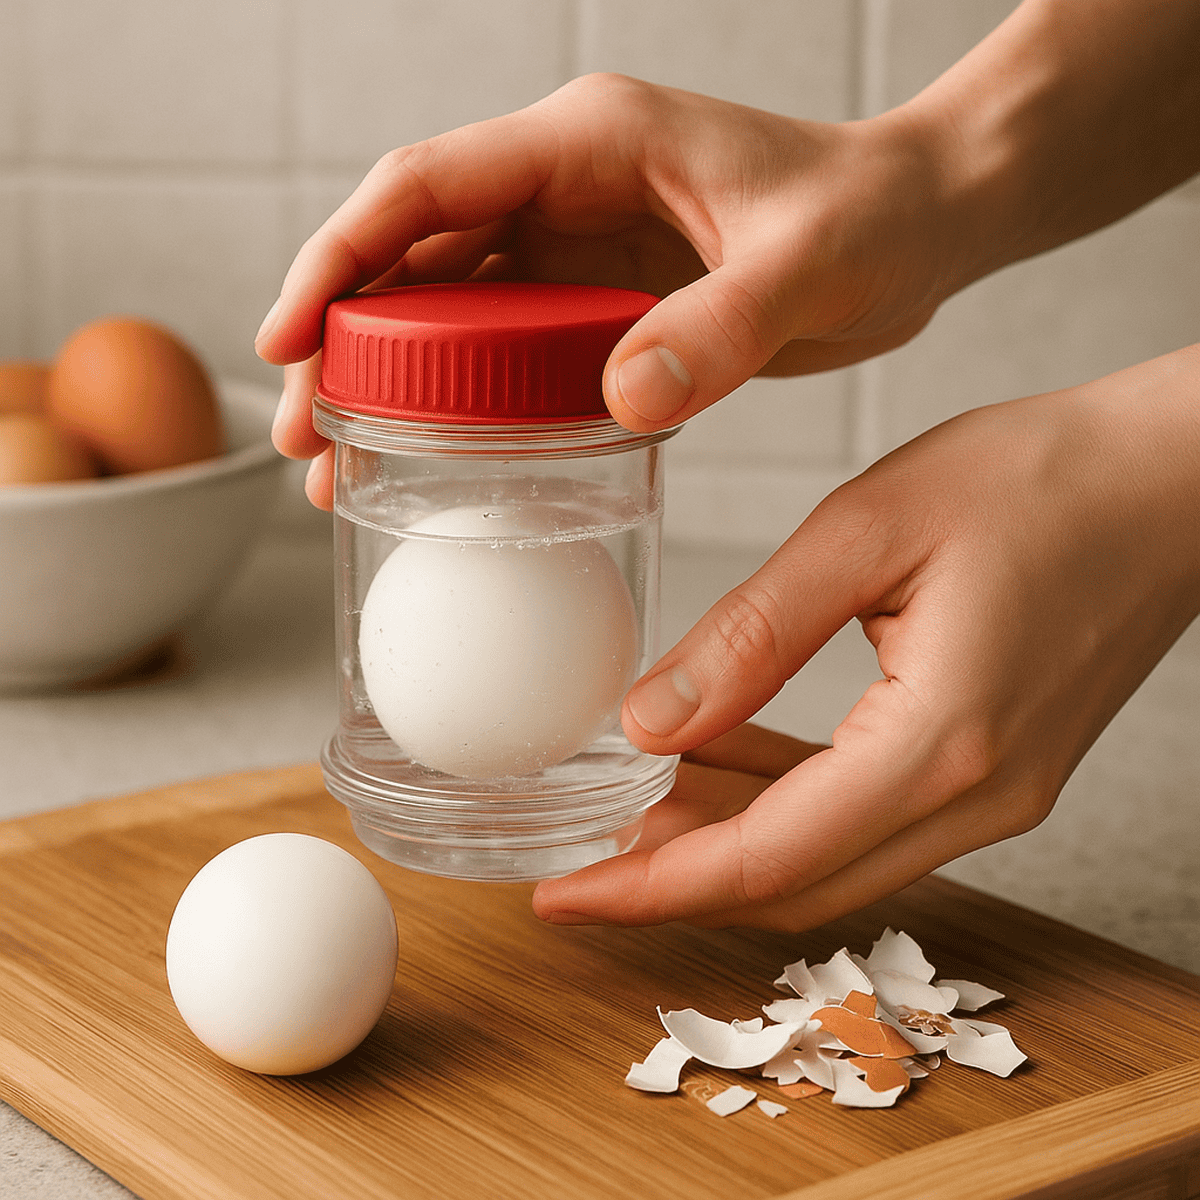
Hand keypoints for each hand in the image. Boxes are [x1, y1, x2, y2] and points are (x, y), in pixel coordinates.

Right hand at [255, 72, 960, 508]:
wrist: (923, 226)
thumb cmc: (875, 215)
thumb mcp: (806, 264)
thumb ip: (720, 328)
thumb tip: (621, 401)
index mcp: (591, 142)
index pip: (425, 187)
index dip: (340, 259)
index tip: (288, 340)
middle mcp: (567, 185)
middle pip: (412, 258)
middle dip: (343, 342)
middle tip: (305, 437)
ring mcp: (581, 244)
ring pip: (448, 311)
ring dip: (389, 384)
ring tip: (343, 467)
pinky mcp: (605, 301)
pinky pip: (508, 350)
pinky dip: (463, 404)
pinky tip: (442, 463)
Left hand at [532, 348, 1199, 928]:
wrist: (1172, 481)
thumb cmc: (1043, 481)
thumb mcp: (867, 532)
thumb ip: (753, 636)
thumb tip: (649, 722)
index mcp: (941, 747)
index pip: (764, 860)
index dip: (648, 888)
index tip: (559, 894)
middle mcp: (972, 800)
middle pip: (791, 886)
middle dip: (671, 880)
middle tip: (578, 851)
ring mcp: (992, 796)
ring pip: (826, 860)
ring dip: (724, 843)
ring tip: (633, 803)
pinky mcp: (993, 768)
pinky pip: (864, 819)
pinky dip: (783, 807)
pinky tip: (724, 762)